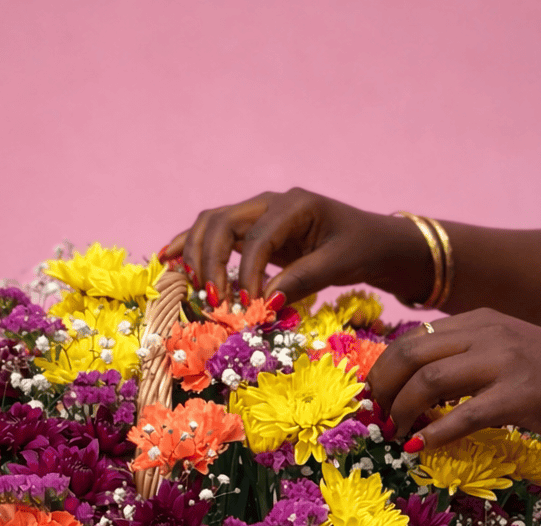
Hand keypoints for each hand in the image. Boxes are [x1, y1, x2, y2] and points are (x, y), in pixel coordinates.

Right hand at [161, 188, 432, 304]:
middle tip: (215, 300)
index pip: (257, 238)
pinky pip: (214, 233)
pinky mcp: (251, 229)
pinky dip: (191, 245)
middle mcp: (269, 203)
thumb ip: (302, 281)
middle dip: (211, 262)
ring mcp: (257, 213)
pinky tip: (168, 258)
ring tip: (196, 288)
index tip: (247, 307)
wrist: (372, 240)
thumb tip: (265, 304)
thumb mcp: (339, 265)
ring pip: (211, 225)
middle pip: (221, 223)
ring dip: (197, 255)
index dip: (247, 274)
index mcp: (294, 205)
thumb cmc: (360, 249)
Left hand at [366, 309, 540, 449]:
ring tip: (396, 433)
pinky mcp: (521, 394)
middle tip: (378, 419)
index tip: (374, 400)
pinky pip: (463, 414)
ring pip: (428, 381)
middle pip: (409, 354)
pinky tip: (419, 448)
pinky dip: (434, 434)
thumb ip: (464, 361)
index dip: (383, 372)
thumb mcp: (505, 354)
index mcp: (478, 321)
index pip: (411, 339)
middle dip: (383, 389)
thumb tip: (413, 389)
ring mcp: (505, 361)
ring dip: (402, 411)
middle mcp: (488, 333)